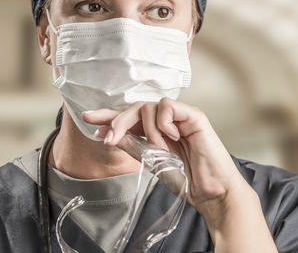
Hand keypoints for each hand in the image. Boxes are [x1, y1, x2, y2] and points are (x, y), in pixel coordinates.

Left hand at [81, 99, 277, 251]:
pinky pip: (170, 106)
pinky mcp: (194, 117)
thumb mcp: (151, 161)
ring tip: (157, 147)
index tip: (88, 119)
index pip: (131, 117)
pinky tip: (170, 138)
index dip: (109, 115)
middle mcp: (169, 121)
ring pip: (151, 106)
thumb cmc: (186, 178)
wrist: (209, 192)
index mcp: (157, 131)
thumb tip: (107, 134)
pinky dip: (163, 122)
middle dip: (119, 120)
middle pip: (137, 107)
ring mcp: (182, 117)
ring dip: (146, 128)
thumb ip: (132, 145)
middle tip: (110, 138)